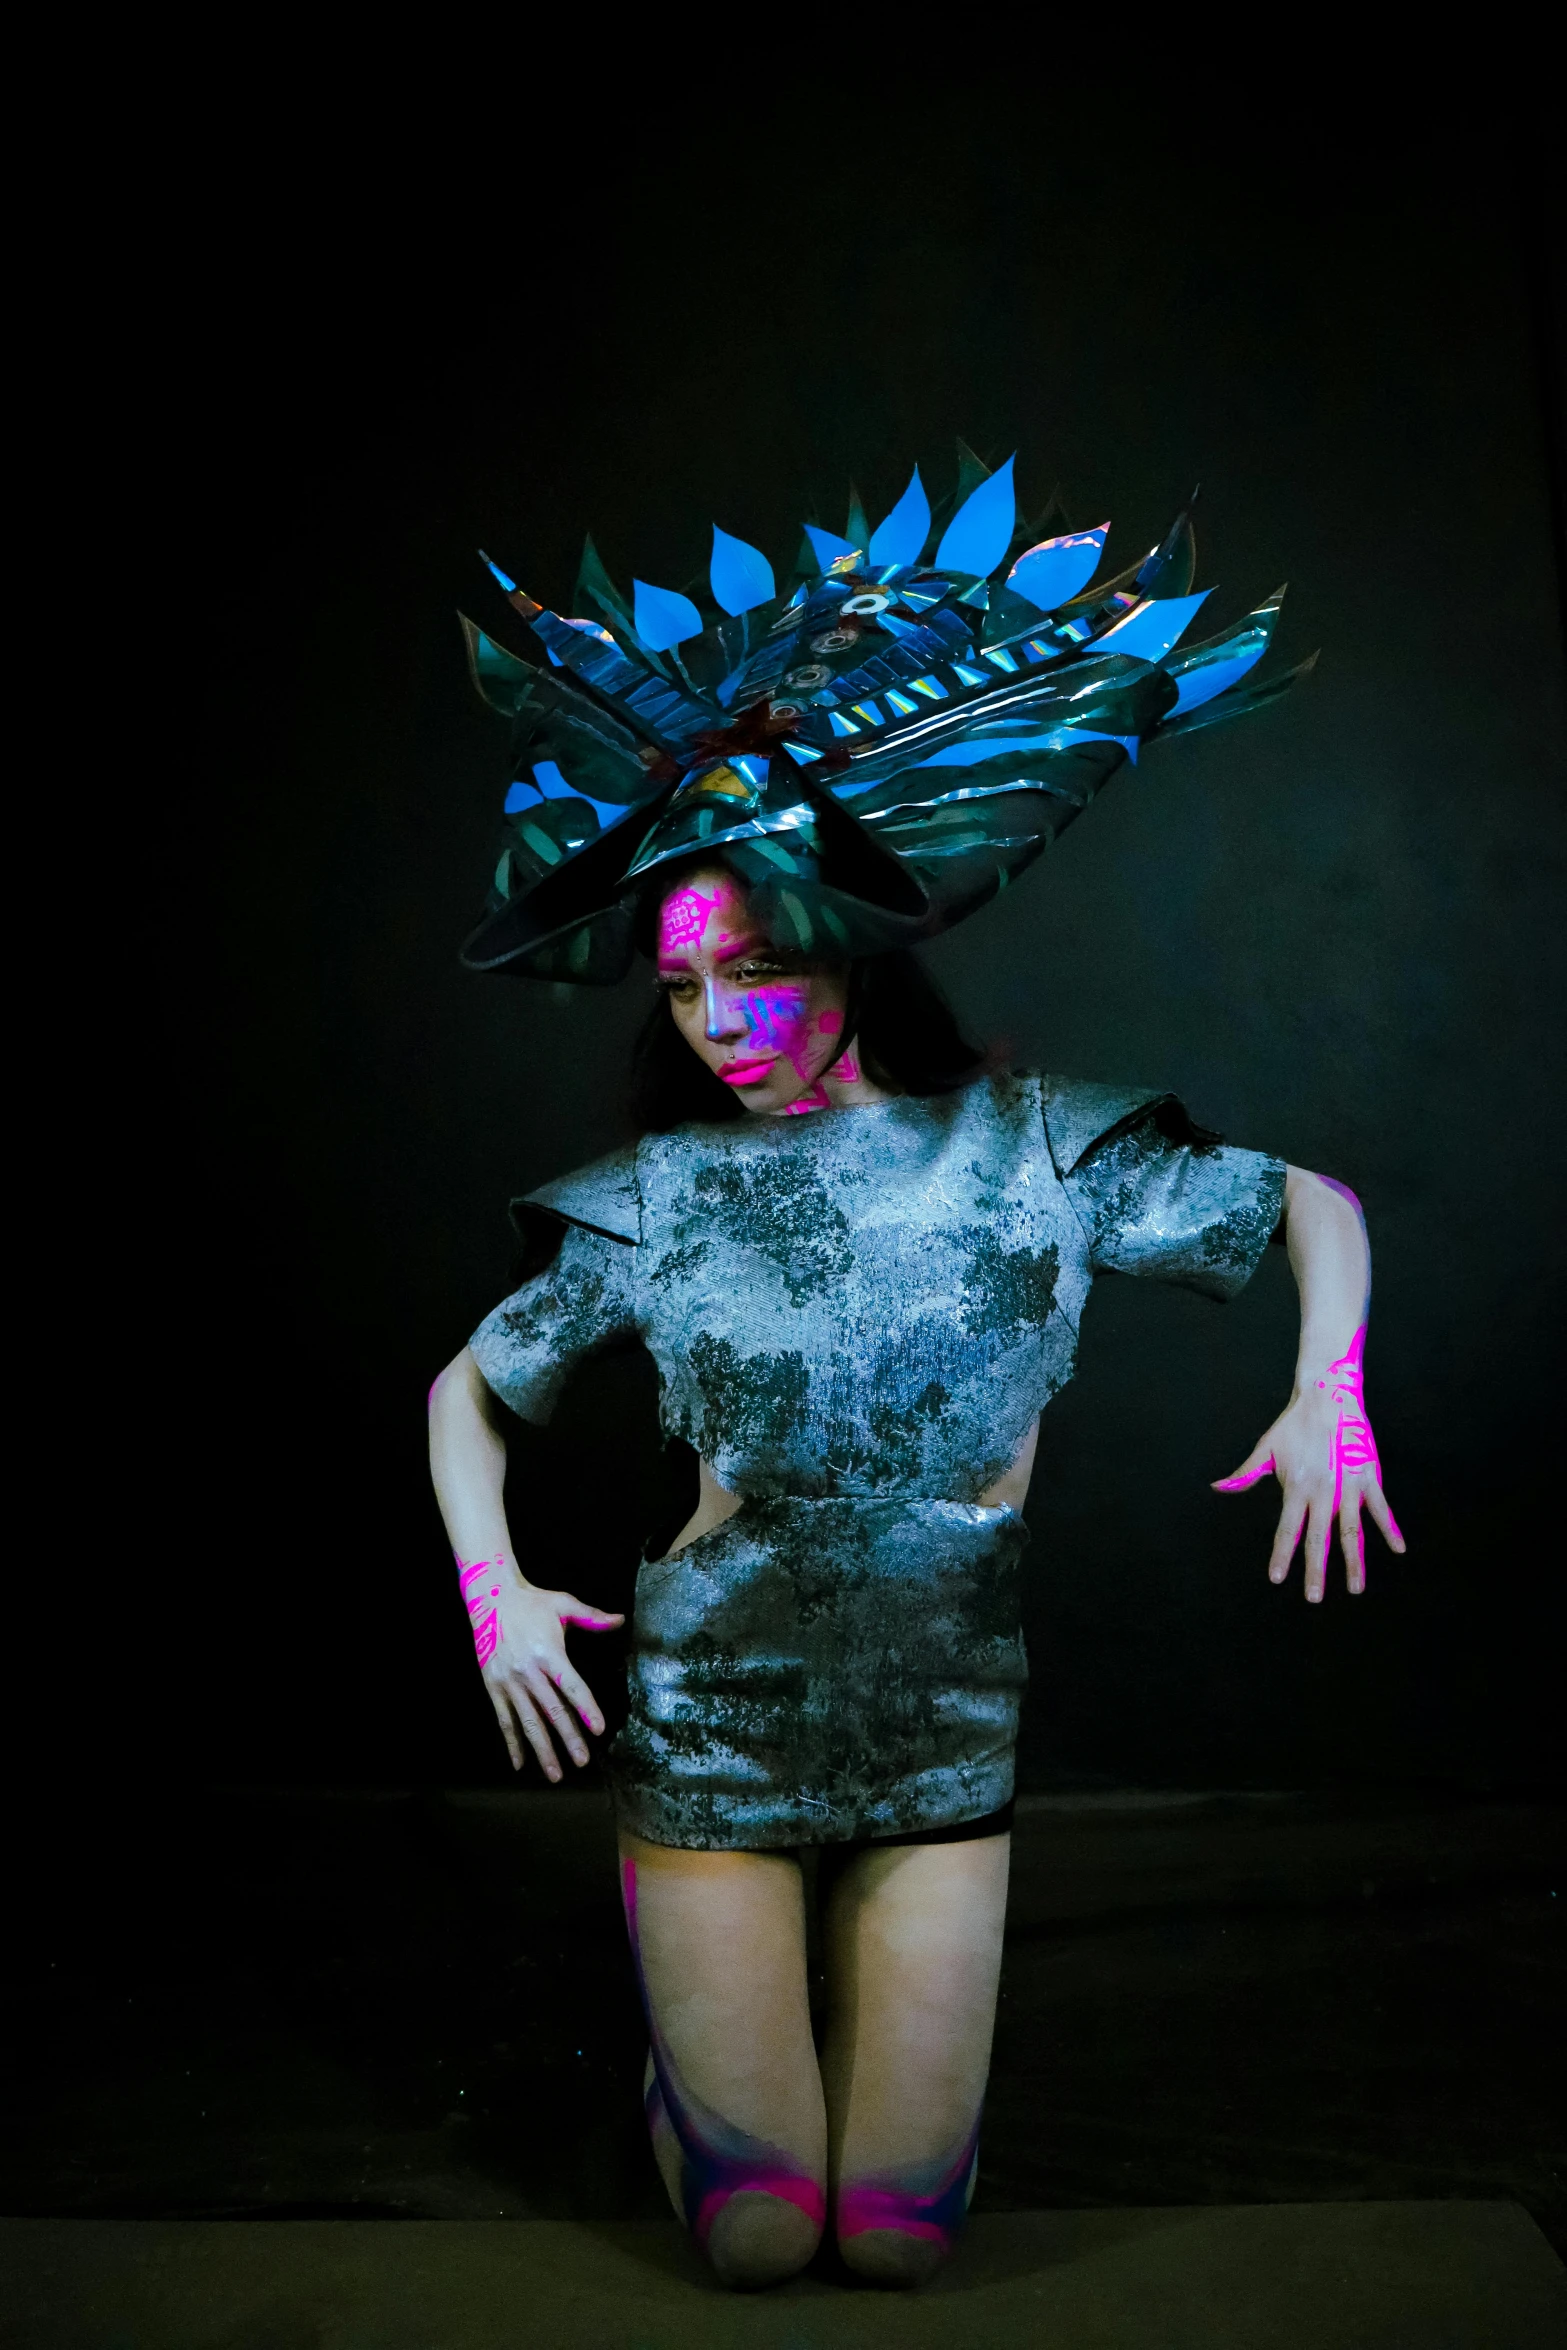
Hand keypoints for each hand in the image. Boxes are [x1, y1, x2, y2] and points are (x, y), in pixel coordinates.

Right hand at [461, 1562, 623, 1778]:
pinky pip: (505, 1720)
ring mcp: (509, 1682)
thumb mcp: (563, 1604)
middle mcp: (529, 1671)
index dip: (586, 1707)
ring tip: (555, 1773)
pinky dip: (512, 1743)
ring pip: (528, 1721)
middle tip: (582, 1761)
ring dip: (542, 1749)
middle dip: (568, 1738)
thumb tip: (620, 1620)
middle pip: (552, 1710)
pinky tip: (520, 1763)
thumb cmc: (532, 1602)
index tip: (599, 1729)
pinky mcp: (493, 1687)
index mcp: (549, 1652)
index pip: (572, 1686)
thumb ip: (592, 1617)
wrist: (490, 1598)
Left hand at [1213, 1334, 1404, 1601]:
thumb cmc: (1293, 1425)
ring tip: (1355, 1588)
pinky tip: (1398, 1549)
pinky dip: (1389, 1529)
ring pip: (1352, 1532)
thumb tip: (1218, 1487)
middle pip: (1318, 1540)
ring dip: (1354, 1561)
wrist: (1326, 1397)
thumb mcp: (1266, 1450)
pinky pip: (1380, 1509)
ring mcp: (1347, 1487)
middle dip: (1315, 1571)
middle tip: (1313, 1598)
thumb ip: (1246, 1474)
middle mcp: (1321, 1493)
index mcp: (1295, 1489)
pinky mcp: (1368, 1477)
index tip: (1276, 1578)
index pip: (1286, 1530)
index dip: (1281, 1555)